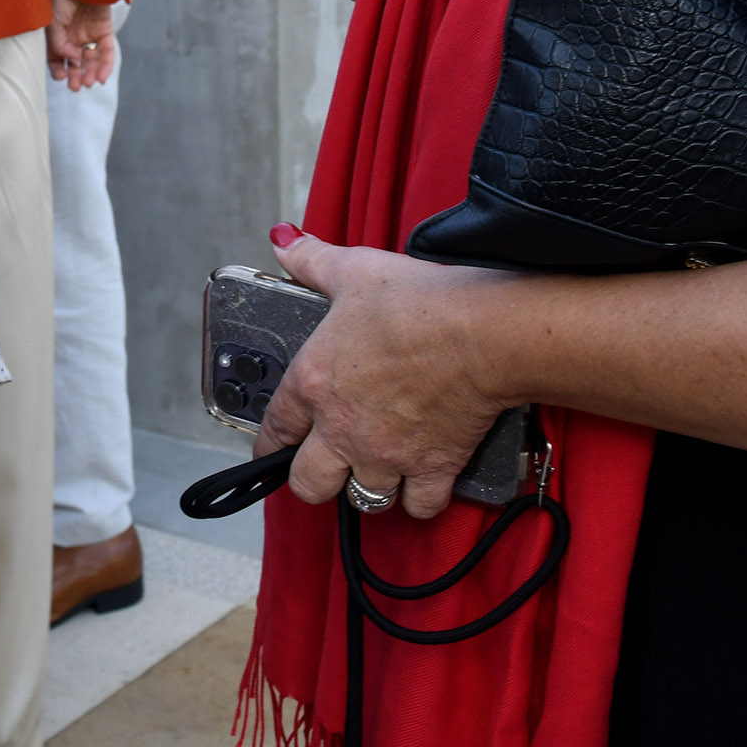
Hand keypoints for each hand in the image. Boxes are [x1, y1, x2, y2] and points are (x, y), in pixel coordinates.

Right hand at [45, 0, 115, 91]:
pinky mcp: (105, 31)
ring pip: (92, 61)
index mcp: (57, 36)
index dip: (58, 70)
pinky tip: (101, 77)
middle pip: (76, 64)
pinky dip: (105, 65)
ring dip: (90, 74)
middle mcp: (73, 38)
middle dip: (76, 76)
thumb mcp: (51, 22)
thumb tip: (72, 62)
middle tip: (75, 87)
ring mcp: (89, 35)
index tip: (60, 76)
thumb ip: (58, 44)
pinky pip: (107, 52)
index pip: (57, 60)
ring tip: (88, 83)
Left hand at [256, 231, 516, 520]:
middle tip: (326, 466)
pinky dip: (421, 498)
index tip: (272, 448)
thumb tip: (283, 240)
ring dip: (369, 487)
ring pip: (363, 499)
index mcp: (313, 383)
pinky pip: (419, 506)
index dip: (268, 443)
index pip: (274, 429)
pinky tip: (422, 481)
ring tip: (377, 468)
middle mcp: (342, 428)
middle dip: (313, 479)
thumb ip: (312, 260)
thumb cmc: (416, 302)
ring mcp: (386, 454)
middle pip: (308, 484)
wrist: (478, 333)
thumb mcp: (353, 271)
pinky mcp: (432, 468)